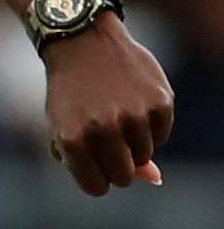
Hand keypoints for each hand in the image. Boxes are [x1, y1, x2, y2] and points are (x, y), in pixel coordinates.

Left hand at [43, 13, 174, 195]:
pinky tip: (132, 99)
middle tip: (104, 136)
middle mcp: (103, 130)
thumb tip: (155, 178)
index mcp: (73, 139)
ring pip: (144, 156)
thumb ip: (95, 160)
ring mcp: (133, 116)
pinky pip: (162, 135)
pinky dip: (150, 124)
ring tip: (114, 110)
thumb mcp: (67, 125)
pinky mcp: (159, 102)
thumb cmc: (71, 90)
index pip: (96, 188)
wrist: (81, 40)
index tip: (92, 160)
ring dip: (132, 141)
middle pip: (122, 177)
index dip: (95, 175)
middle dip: (115, 162)